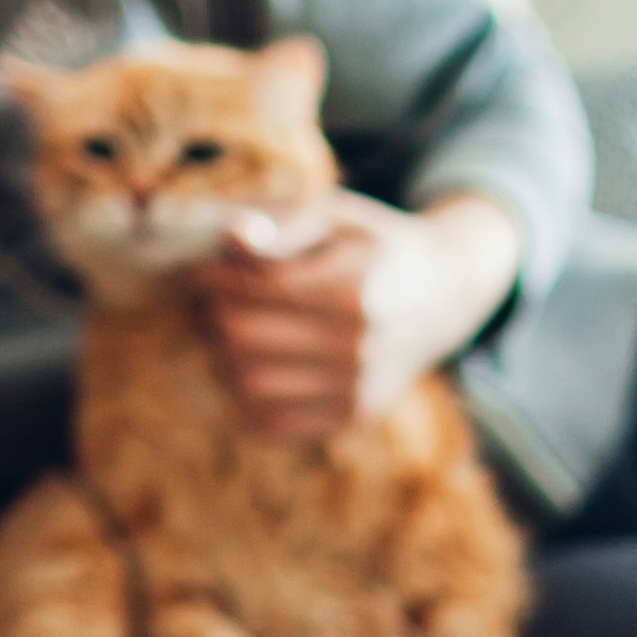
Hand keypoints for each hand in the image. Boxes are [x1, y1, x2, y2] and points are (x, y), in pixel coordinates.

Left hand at [199, 193, 520, 441]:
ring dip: (223, 357)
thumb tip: (231, 237)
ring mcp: (359, 387)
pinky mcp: (353, 415)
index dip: (211, 278)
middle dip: (212, 315)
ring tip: (229, 332)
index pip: (255, 288)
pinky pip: (271, 421)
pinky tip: (252, 366)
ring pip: (249, 383)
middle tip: (210, 301)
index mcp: (356, 289)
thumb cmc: (371, 246)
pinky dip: (245, 395)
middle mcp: (361, 346)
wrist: (441, 295)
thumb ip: (280, 222)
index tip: (195, 271)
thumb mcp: (335, 216)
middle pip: (244, 337)